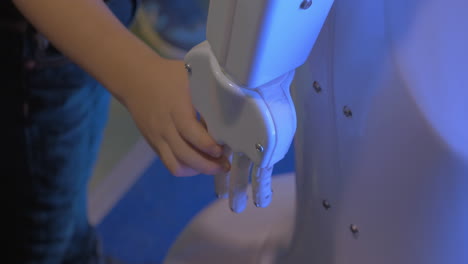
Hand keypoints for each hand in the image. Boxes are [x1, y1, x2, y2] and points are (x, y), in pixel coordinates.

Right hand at [123, 58, 230, 176]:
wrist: (135, 78)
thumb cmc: (167, 75)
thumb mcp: (190, 75)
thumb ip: (208, 91)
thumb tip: (233, 106)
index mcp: (175, 108)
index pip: (190, 132)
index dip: (207, 145)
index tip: (223, 149)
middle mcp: (164, 127)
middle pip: (184, 154)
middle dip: (207, 165)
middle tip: (224, 164)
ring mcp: (157, 137)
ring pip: (175, 164)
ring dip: (197, 170)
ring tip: (214, 167)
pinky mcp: (154, 143)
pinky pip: (169, 162)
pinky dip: (186, 168)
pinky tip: (199, 163)